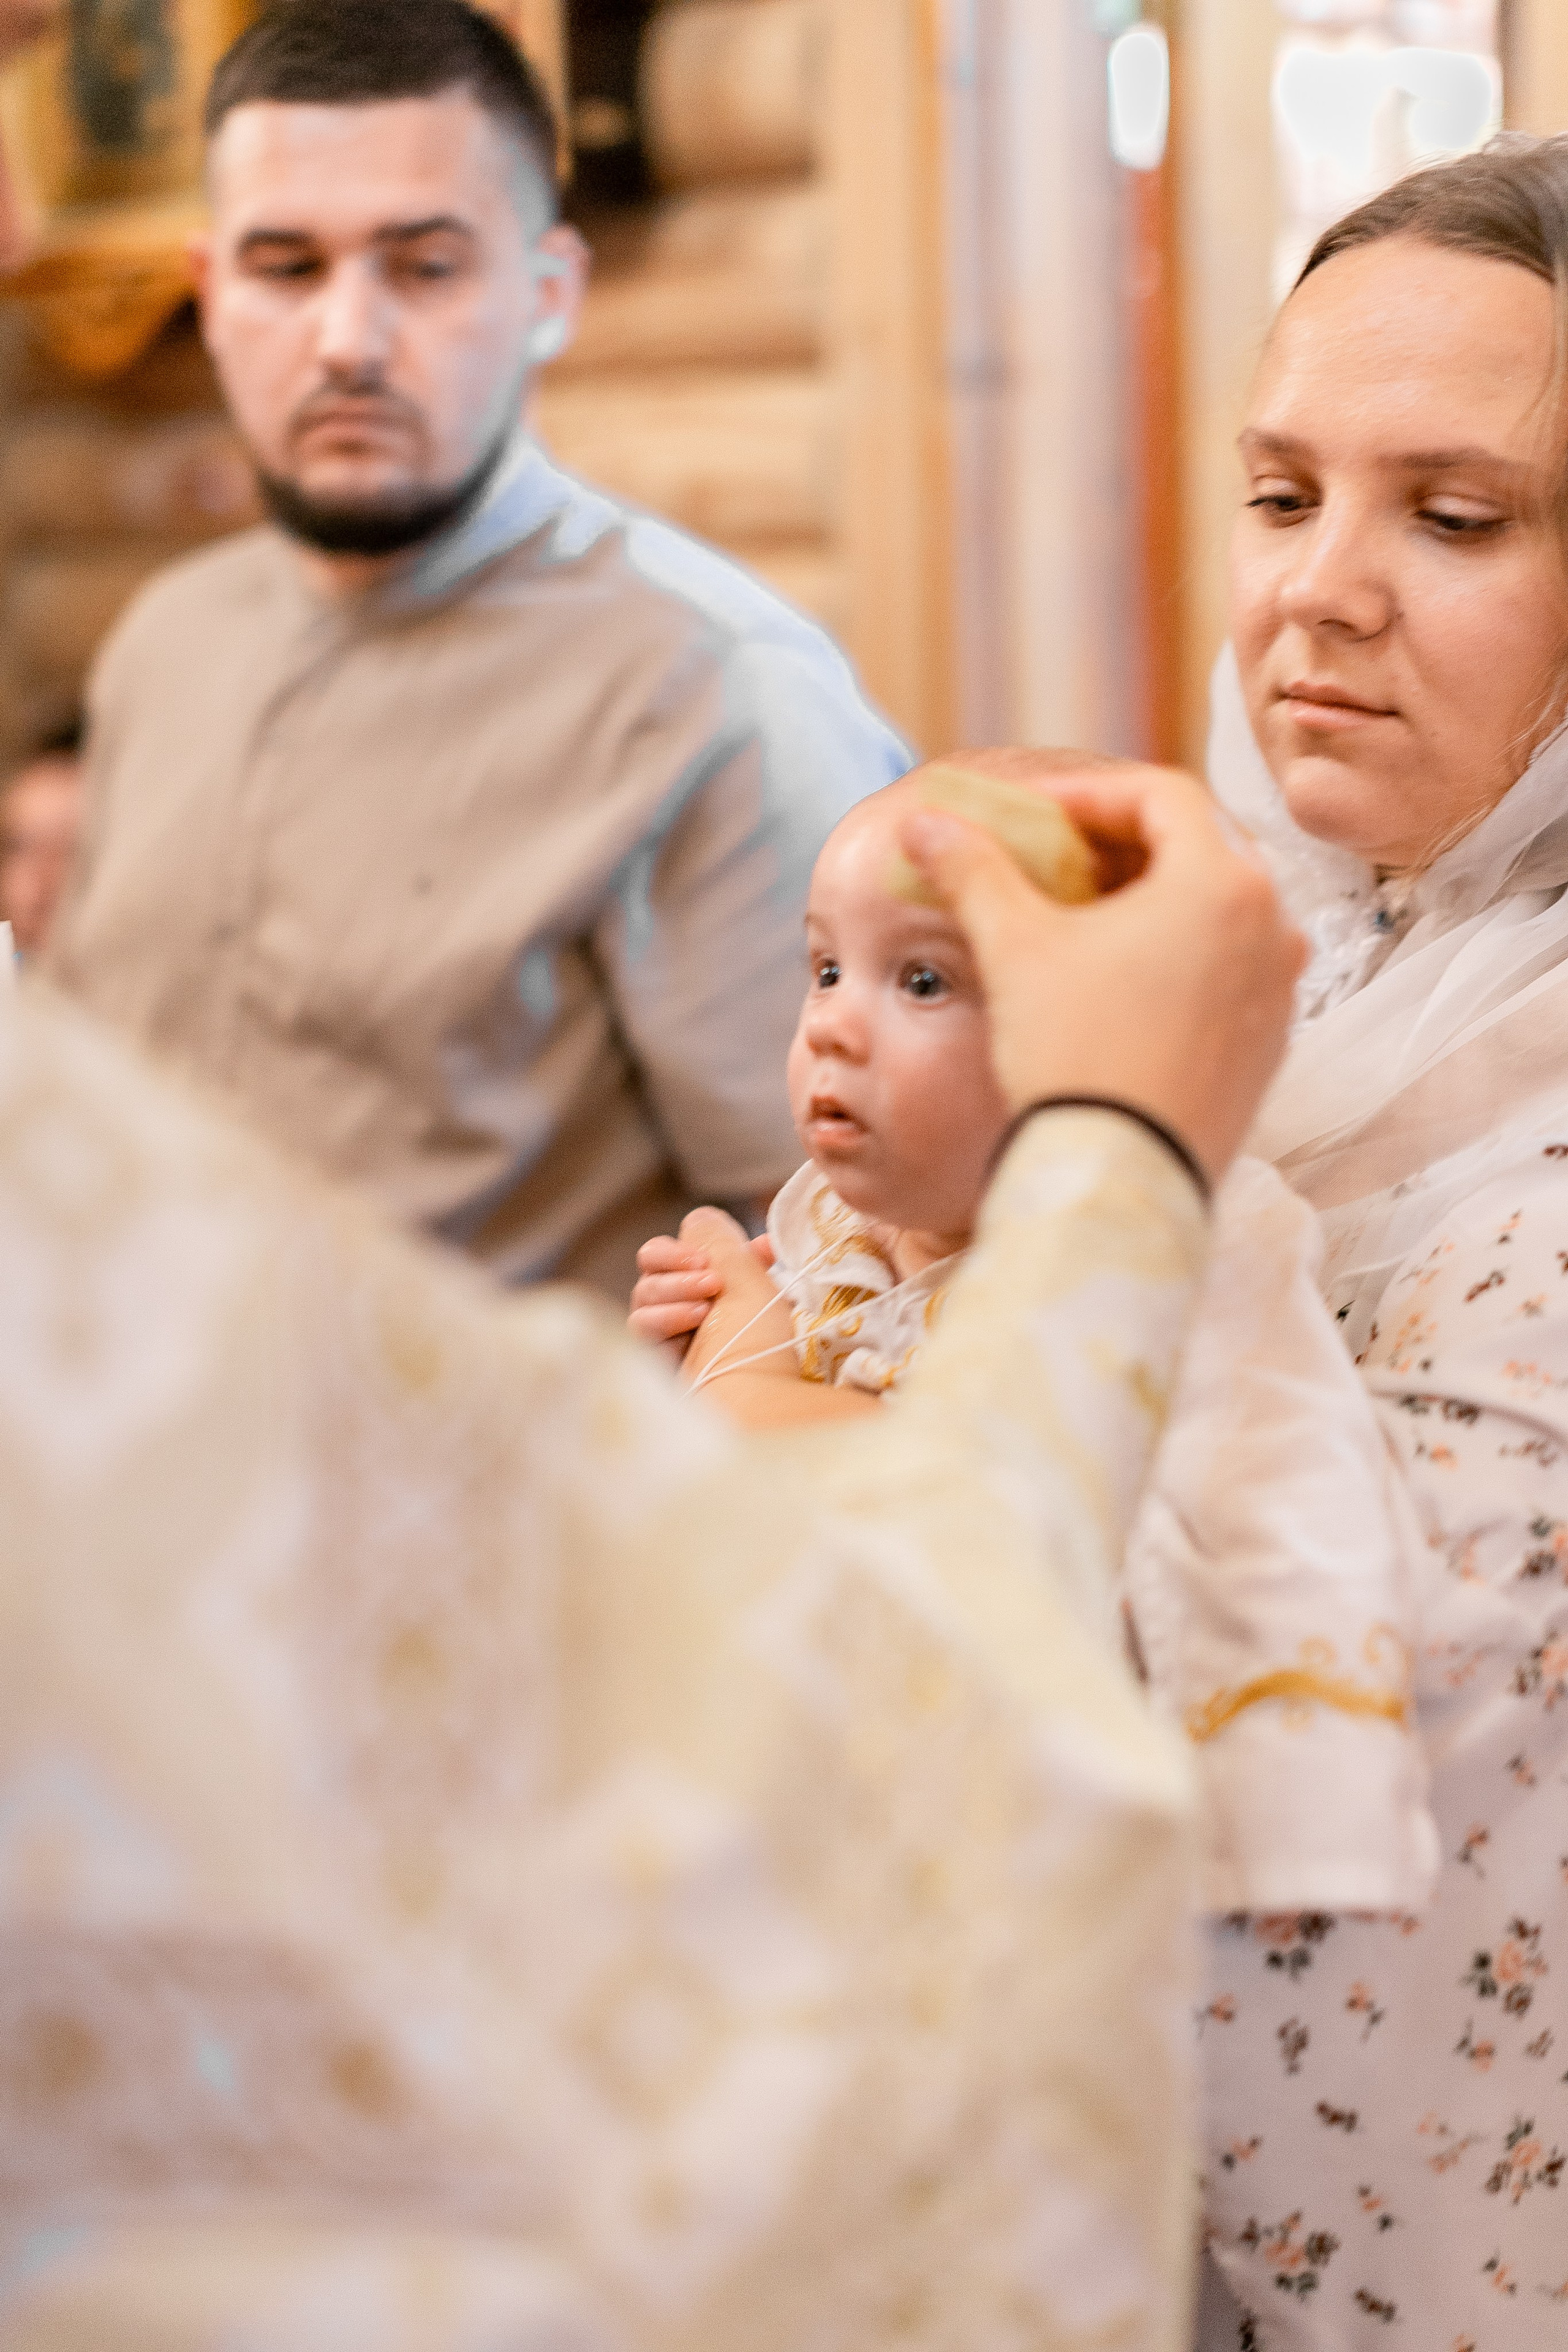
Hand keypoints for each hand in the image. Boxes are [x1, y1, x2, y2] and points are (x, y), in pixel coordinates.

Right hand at [630, 1217, 776, 1368]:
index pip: (673, 1251)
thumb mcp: (754, 1284)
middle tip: (707, 1277)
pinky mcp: (648, 1359)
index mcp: (706, 1288)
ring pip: (643, 1293)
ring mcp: (663, 1335)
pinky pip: (638, 1324)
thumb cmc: (761, 1341)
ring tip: (706, 1306)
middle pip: (649, 1266)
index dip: (682, 1248)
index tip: (707, 1259)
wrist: (754, 1393)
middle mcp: (681, 1308)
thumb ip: (730, 1246)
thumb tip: (718, 1222)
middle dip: (674, 1263)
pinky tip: (693, 1322)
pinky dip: (664, 1317)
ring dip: (675, 1291)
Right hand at [899, 765, 1304, 1185]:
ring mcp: (1279, 990)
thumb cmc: (1074, 1053)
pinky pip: (1228, 970)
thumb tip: (924, 823)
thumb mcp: (1014, 948)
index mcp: (1224, 883)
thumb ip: (973, 870)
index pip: (1162, 794)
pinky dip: (1179, 955)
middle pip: (1199, 846)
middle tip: (1057, 856)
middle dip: (1122, 841)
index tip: (1032, 813)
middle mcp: (1272, 927)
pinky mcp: (1270, 1045)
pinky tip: (1119, 982)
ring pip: (1218, 910)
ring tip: (1085, 917)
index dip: (1089, 792)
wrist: (1119, 1179)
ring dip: (1152, 898)